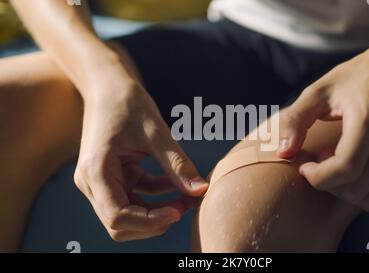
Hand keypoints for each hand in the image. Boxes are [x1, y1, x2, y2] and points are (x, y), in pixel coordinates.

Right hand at [74, 74, 207, 241]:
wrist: (109, 85)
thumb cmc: (128, 102)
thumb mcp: (157, 132)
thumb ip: (178, 165)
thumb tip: (201, 191)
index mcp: (96, 171)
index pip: (117, 216)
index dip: (149, 222)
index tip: (179, 212)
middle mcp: (92, 182)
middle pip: (120, 223)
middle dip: (154, 221)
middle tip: (186, 206)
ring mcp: (100, 180)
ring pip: (128, 214)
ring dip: (157, 212)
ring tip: (187, 198)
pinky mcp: (112, 176)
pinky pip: (134, 197)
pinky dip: (155, 196)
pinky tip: (176, 184)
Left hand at [277, 49, 368, 210]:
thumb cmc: (350, 79)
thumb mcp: (317, 91)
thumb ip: (296, 119)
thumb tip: (283, 152)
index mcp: (368, 118)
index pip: (347, 166)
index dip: (319, 176)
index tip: (303, 166)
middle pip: (355, 186)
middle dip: (326, 183)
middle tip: (315, 161)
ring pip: (367, 196)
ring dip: (340, 190)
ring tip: (330, 162)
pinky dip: (355, 191)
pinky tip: (346, 166)